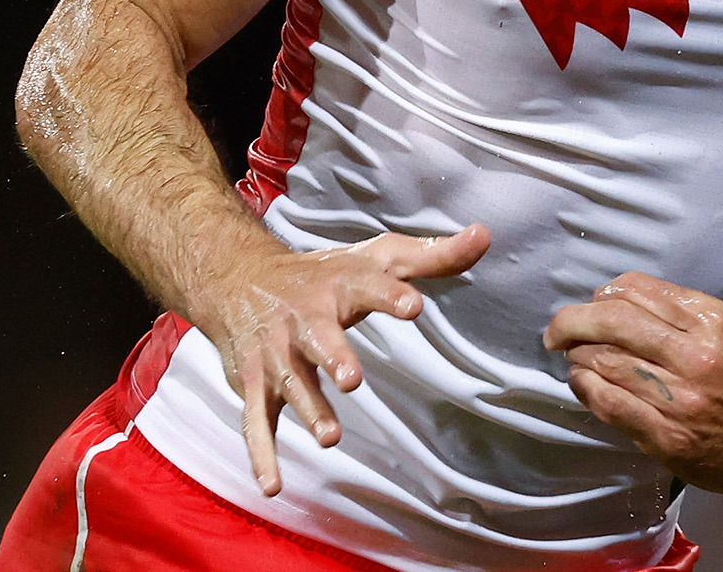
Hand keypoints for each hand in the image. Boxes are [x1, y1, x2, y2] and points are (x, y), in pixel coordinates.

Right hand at [191, 224, 489, 495]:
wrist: (237, 278)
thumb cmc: (324, 273)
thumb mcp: (378, 258)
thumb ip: (433, 256)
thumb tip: (485, 236)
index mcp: (340, 285)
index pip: (370, 286)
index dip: (391, 294)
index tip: (414, 305)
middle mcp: (303, 320)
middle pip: (319, 338)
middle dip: (334, 357)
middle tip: (352, 379)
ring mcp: (276, 355)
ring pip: (292, 383)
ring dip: (309, 409)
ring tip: (331, 438)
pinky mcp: (254, 385)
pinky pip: (256, 422)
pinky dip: (262, 455)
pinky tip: (274, 486)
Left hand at [543, 270, 722, 499]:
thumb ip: (681, 317)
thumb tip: (617, 305)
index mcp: (711, 321)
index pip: (639, 290)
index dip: (604, 294)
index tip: (593, 304)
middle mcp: (694, 354)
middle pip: (613, 321)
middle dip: (573, 321)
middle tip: (557, 330)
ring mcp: (678, 398)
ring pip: (604, 362)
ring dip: (578, 356)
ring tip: (573, 356)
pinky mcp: (665, 436)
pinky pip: (609, 404)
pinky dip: (586, 388)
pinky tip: (582, 382)